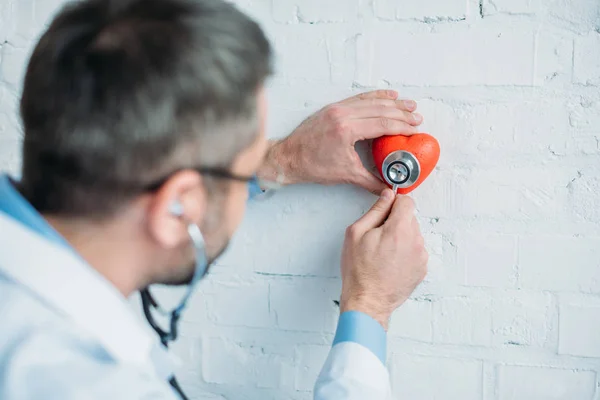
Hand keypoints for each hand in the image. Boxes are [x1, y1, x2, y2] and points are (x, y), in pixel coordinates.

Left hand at [258, 90, 422, 193]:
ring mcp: (336, 108)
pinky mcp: (332, 108)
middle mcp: (342, 115)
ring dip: (391, 102)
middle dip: (401, 112)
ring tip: (408, 104)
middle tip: (417, 116)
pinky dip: (375, 96)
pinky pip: (358, 98)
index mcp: (346, 130)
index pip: (382, 123)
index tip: (415, 127)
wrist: (288, 158)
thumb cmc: (312, 166)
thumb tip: (389, 187)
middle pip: (380, 109)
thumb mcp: (346, 174)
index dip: (402, 125)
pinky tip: (387, 95)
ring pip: (370, 101)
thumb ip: (371, 181)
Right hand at [339, 189, 427, 329]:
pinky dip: (405, 252)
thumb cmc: (359, 270)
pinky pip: (415, 251)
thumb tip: (387, 196)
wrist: (368, 301)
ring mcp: (421, 256)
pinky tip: (390, 263)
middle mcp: (415, 241)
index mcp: (399, 229)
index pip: (407, 201)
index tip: (386, 210)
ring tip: (383, 253)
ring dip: (401, 238)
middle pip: (410, 218)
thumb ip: (375, 210)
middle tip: (378, 237)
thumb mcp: (357, 233)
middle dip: (395, 222)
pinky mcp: (422, 268)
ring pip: (413, 235)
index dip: (394, 203)